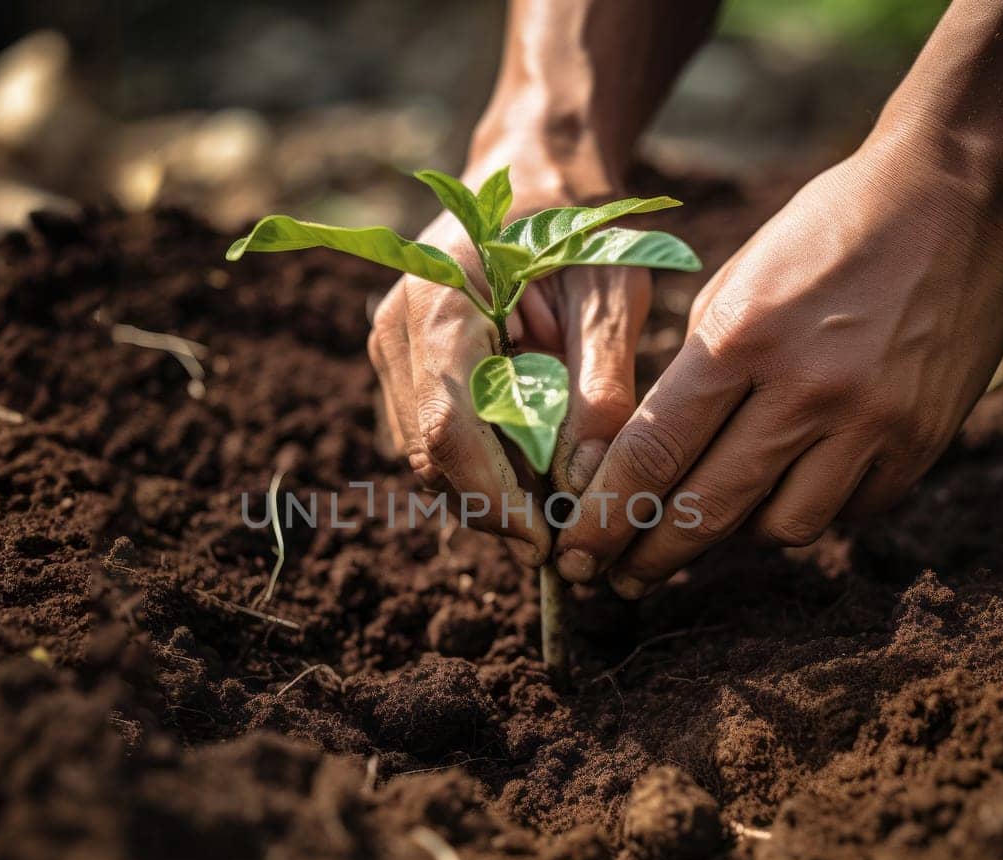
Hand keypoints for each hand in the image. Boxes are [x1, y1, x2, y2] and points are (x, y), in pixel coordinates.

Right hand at [367, 162, 651, 565]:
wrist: (535, 176)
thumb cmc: (579, 226)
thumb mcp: (611, 295)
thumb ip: (599, 387)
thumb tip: (589, 482)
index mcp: (440, 301)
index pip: (448, 427)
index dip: (493, 497)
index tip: (545, 540)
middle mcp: (397, 328)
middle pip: (432, 454)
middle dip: (496, 503)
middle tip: (566, 527)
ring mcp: (391, 348)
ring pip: (428, 456)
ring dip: (490, 487)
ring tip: (556, 487)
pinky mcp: (402, 365)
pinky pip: (432, 437)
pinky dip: (481, 462)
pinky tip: (531, 457)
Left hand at [553, 132, 1002, 595]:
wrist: (956, 194)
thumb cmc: (827, 231)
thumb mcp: (738, 283)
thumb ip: (700, 376)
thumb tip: (661, 465)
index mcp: (742, 338)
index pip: (653, 454)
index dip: (606, 517)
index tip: (577, 552)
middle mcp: (807, 390)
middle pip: (709, 510)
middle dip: (651, 556)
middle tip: (619, 582)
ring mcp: (872, 422)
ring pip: (783, 528)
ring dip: (741, 530)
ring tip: (722, 513)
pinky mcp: (922, 441)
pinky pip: (851, 511)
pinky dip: (817, 504)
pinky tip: (801, 479)